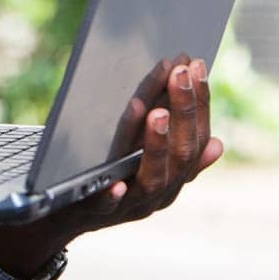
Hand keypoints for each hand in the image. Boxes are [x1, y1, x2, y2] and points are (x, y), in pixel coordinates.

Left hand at [0, 56, 221, 275]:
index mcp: (174, 177)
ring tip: (157, 113)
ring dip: (157, 145)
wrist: (61, 213)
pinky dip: (112, 195)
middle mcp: (159, 193)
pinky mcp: (94, 214)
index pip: (197, 139)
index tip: (196, 65)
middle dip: (184, 111)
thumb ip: (173, 148)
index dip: (200, 103)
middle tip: (179, 74)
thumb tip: (217, 144)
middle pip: (181, 155)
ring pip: (152, 180)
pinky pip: (104, 206)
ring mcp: (129, 206)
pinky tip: (116, 183)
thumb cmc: (108, 177)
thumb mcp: (144, 162)